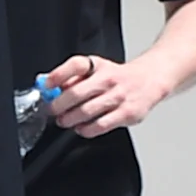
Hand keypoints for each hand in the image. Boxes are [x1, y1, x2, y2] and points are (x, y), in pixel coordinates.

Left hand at [47, 53, 172, 136]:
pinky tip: (81, 128)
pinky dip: (86, 129)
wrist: (150, 80)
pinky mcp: (127, 113)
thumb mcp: (97, 69)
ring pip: (86, 112)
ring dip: (70, 119)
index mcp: (98, 65)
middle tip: (52, 111)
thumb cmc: (119, 77)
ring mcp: (119, 97)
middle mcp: (108, 79)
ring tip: (64, 121)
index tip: (45, 85)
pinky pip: (100, 125)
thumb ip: (75, 78)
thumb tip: (50, 88)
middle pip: (76, 93)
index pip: (75, 65)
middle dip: (58, 105)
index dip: (57, 75)